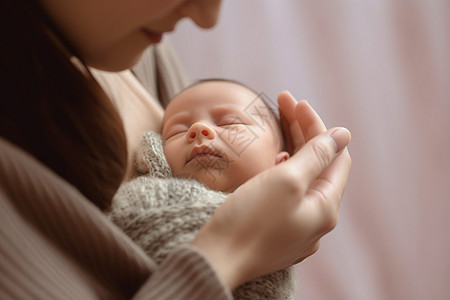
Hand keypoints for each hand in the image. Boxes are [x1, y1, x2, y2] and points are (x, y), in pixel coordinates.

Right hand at [192, 92, 351, 289]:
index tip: (295, 102)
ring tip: (279, 125)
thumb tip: (343, 134)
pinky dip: (283, 172)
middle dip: (303, 131)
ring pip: (302, 178)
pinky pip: (288, 194)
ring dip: (293, 148)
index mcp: (324, 206)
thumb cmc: (250, 220)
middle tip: (283, 102)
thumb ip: (317, 155)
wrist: (216, 260)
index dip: (317, 126)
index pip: (334, 156)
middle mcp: (315, 219)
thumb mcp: (287, 180)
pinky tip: (274, 161)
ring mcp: (296, 226)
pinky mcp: (278, 230)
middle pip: (317, 165)